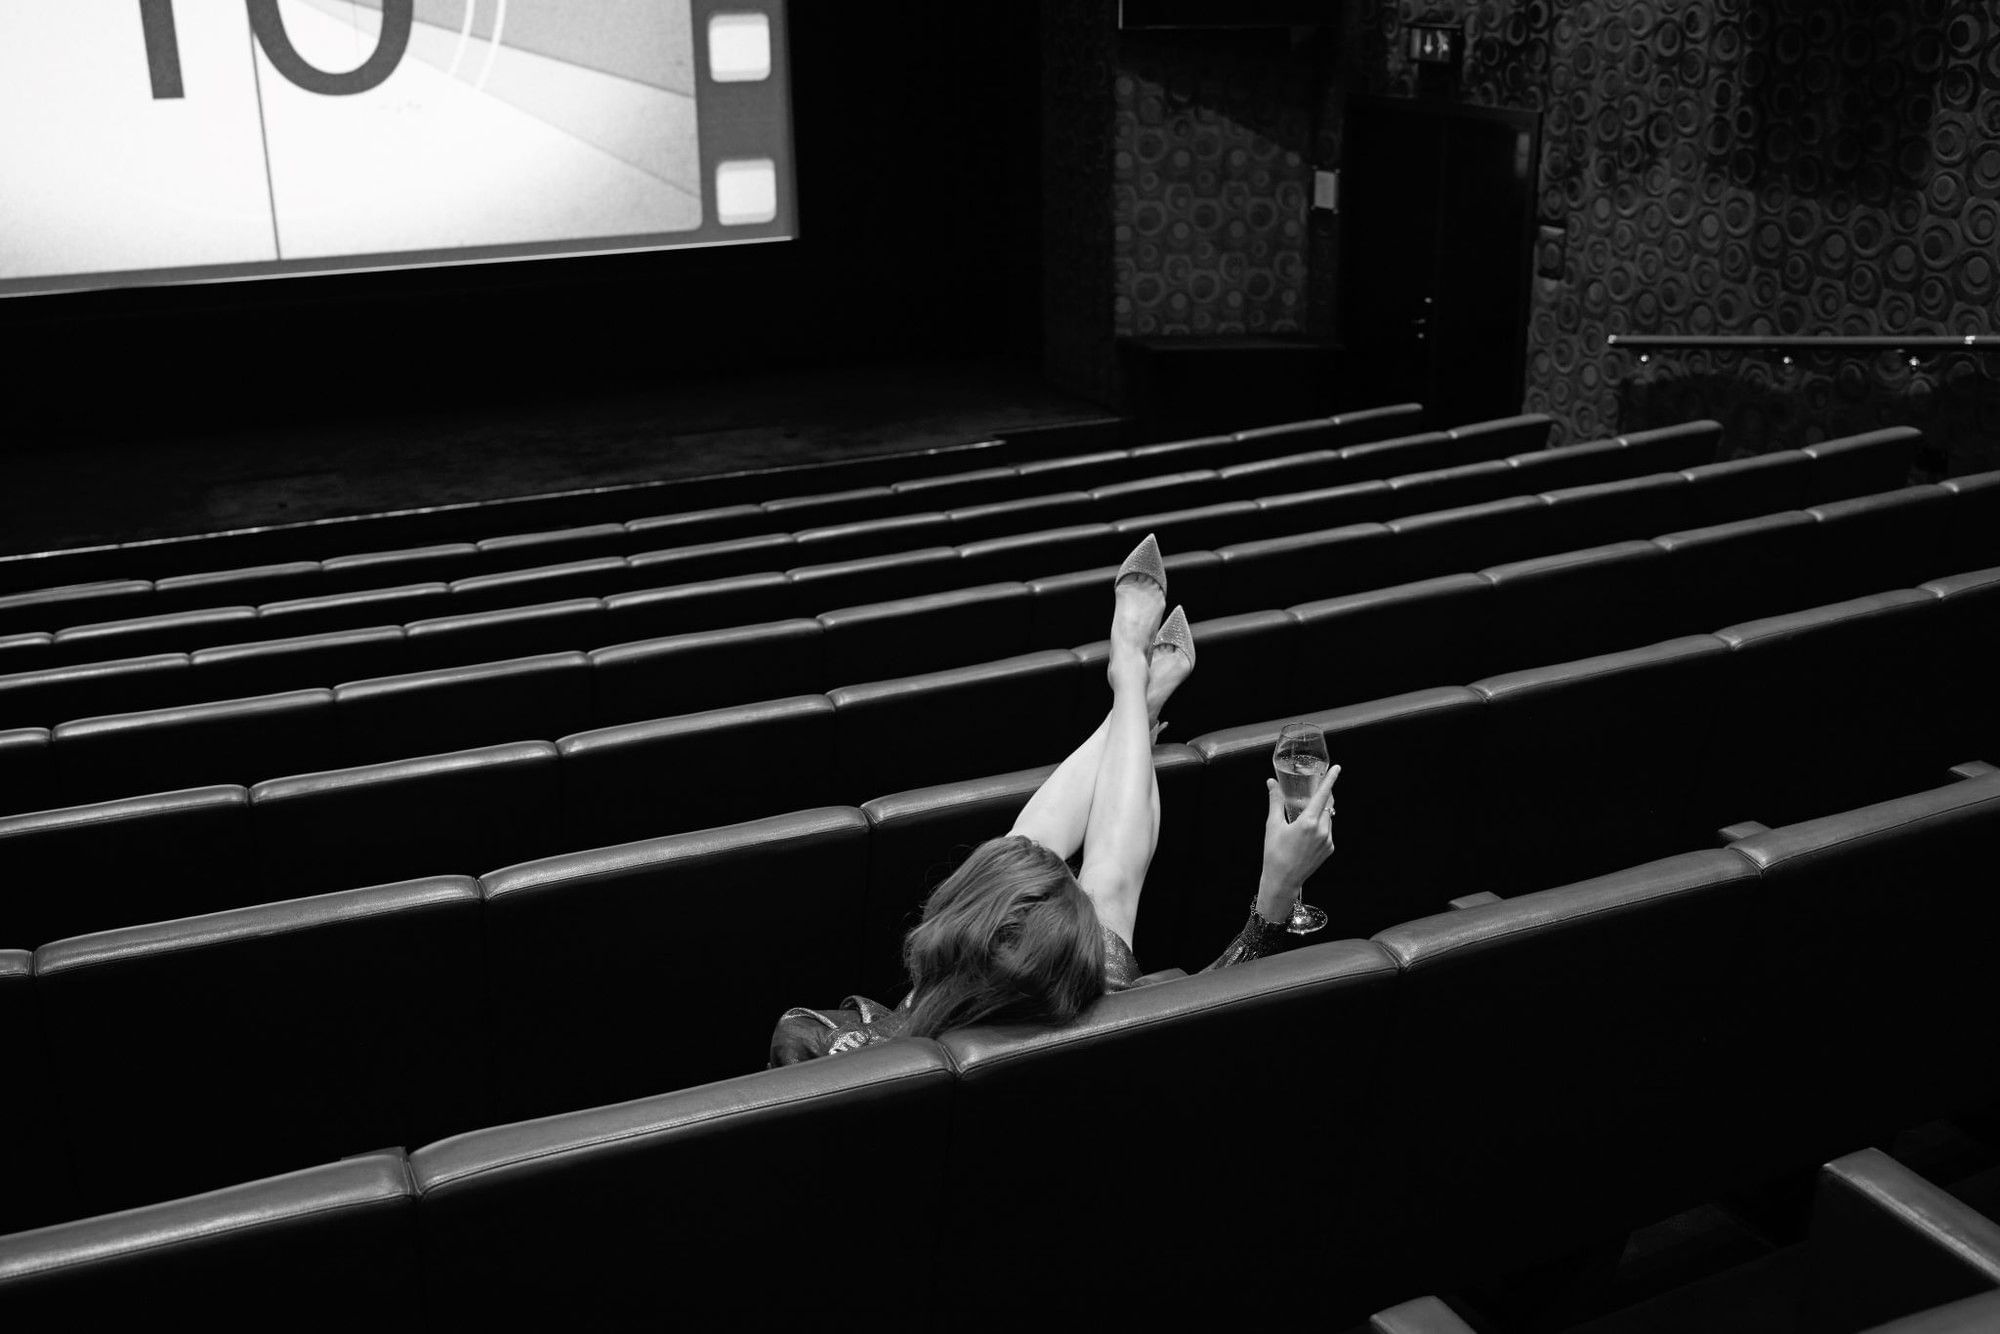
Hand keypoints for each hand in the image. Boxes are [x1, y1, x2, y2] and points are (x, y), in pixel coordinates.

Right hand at [1256, 764, 1338, 922]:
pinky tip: (1306, 835)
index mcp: (1308, 822)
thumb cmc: (1275, 853)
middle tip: (1311, 794)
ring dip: (1319, 813)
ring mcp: (1328, 841)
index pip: (1323, 795)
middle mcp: (1322, 830)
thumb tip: (1271, 783)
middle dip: (1321, 797)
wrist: (1283, 880)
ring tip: (1303, 820)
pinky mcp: (1329, 849)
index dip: (1330, 780)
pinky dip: (1320, 826)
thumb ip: (1275, 801)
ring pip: (1328, 818)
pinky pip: (1328, 831)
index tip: (1337, 768)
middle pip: (1326, 805)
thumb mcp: (1273, 825)